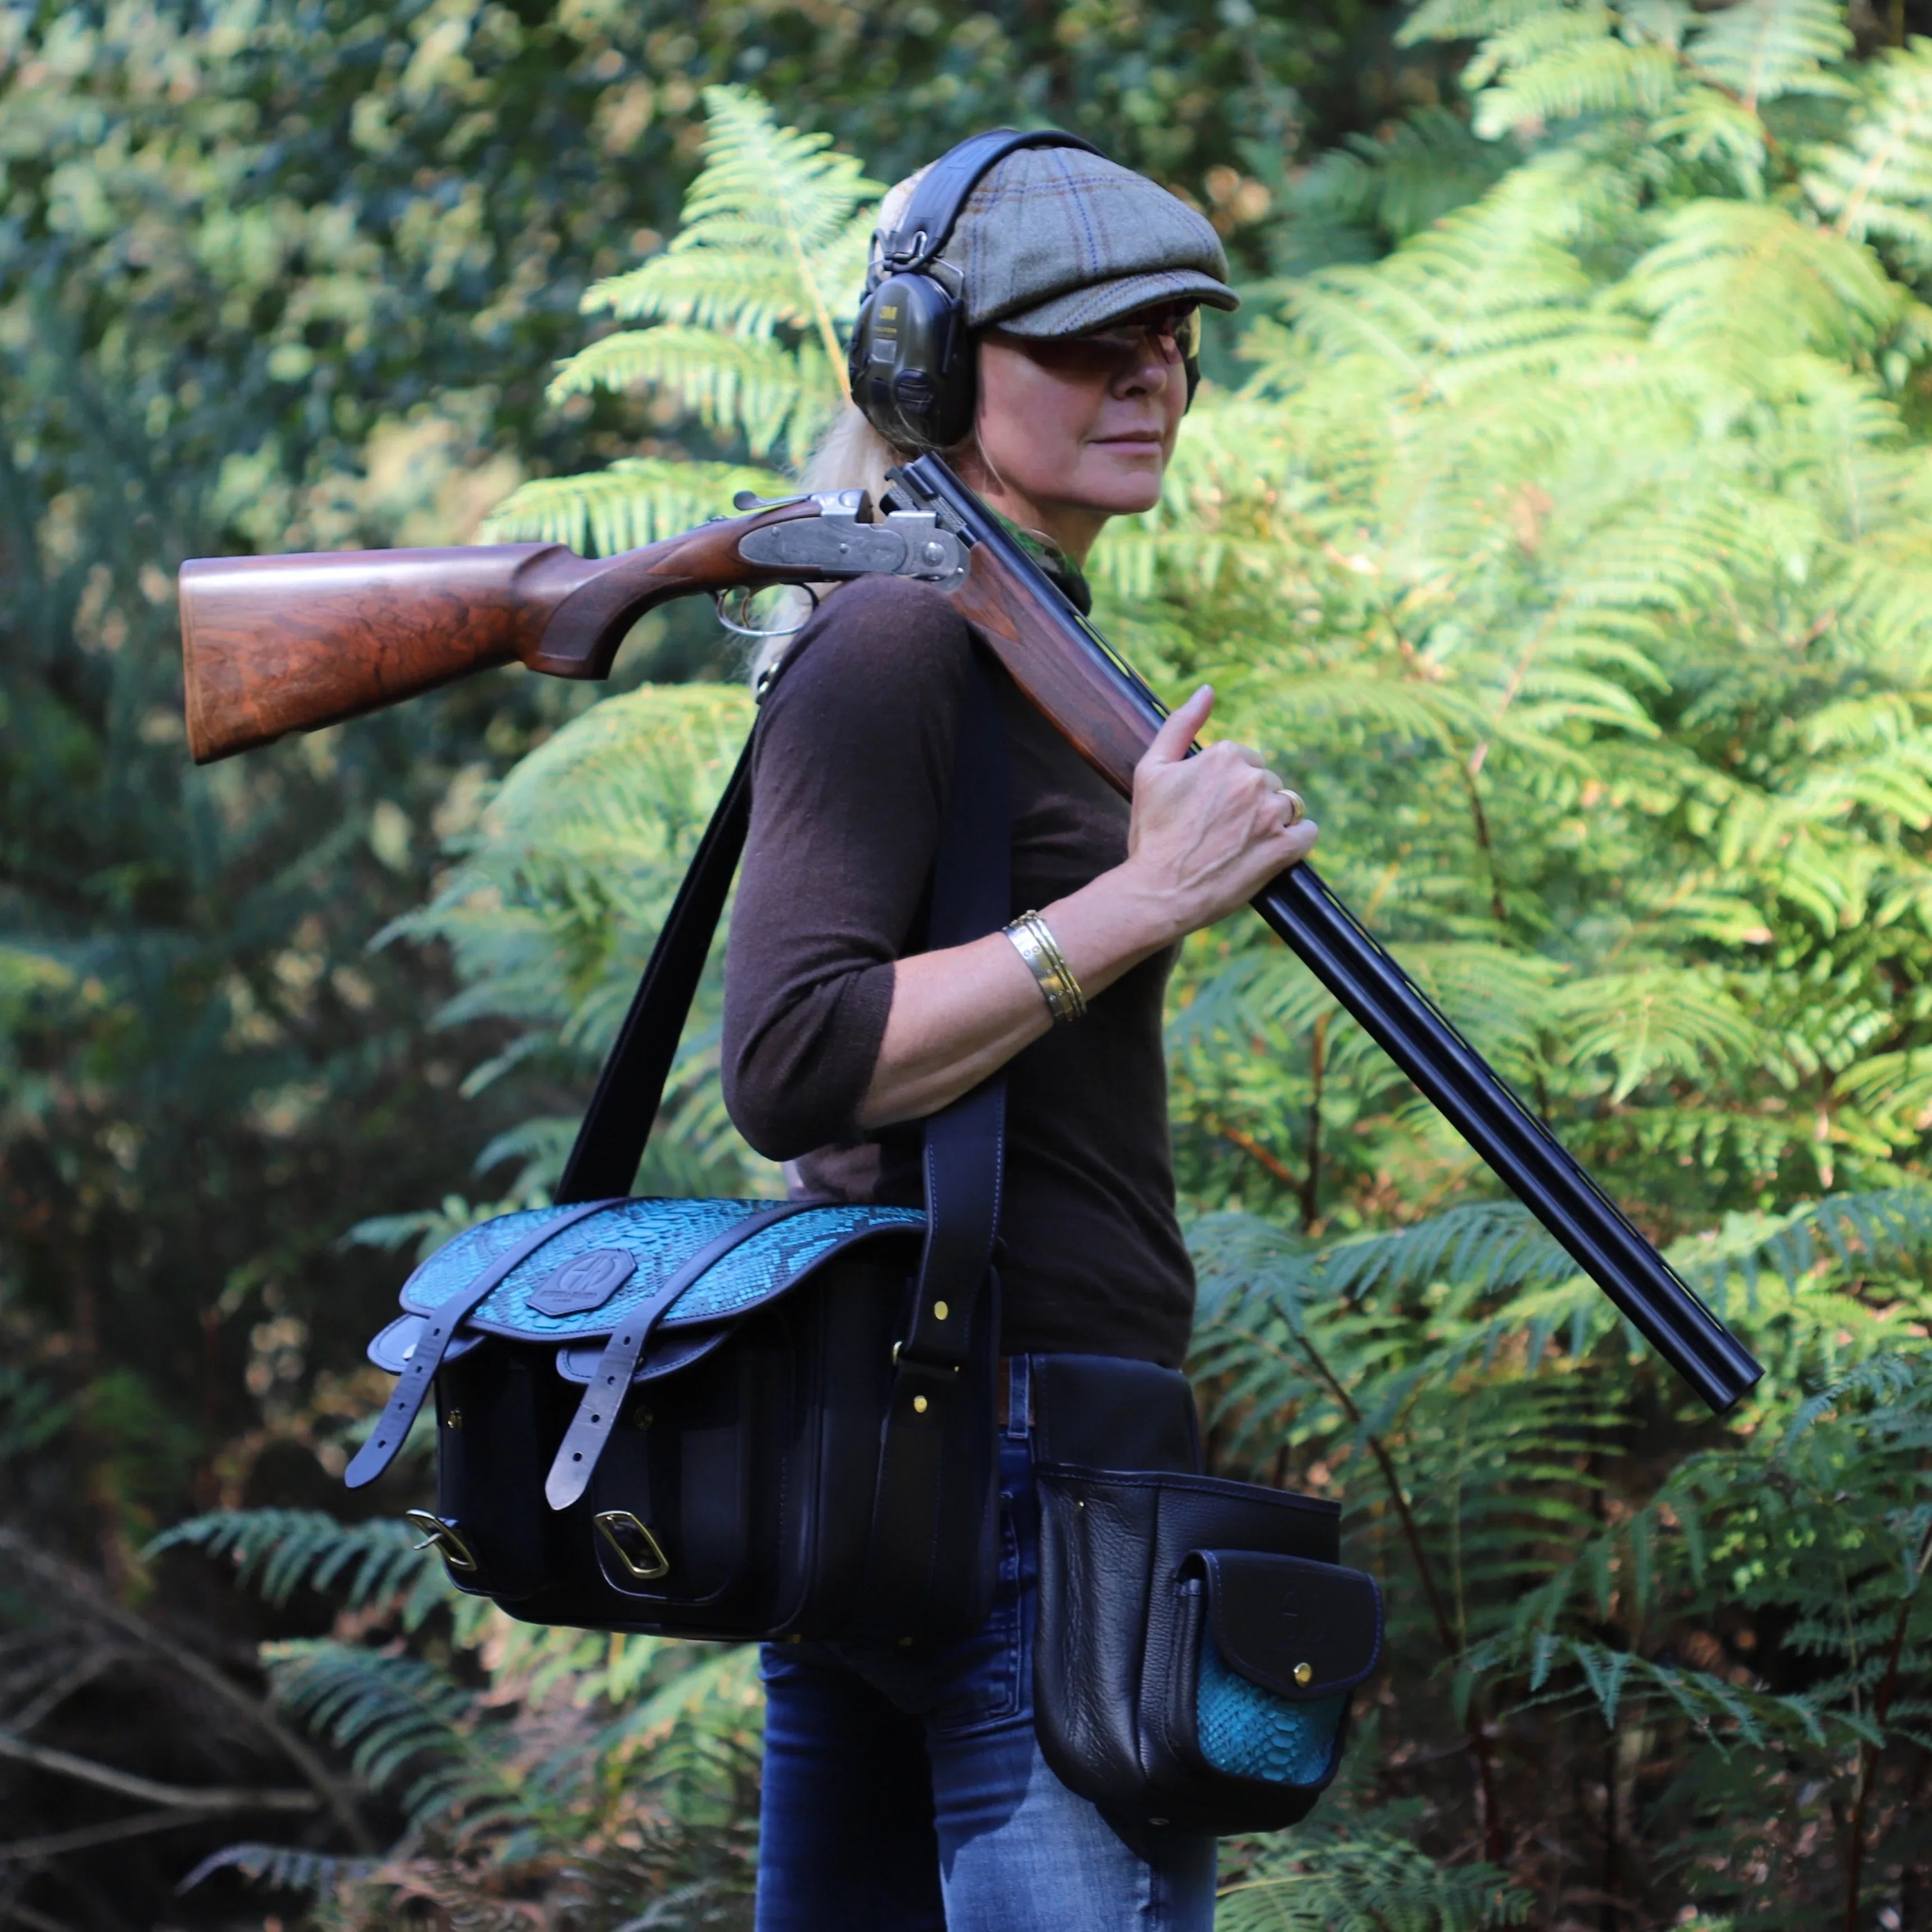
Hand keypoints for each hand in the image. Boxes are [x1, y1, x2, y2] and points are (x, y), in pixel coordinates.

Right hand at [1120, 685, 1317, 943]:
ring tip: (1239, 844)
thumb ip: (1180, 724)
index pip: (1242, 760)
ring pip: (1287, 805)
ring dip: (1270, 821)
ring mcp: (1272, 814)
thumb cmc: (1151, 833)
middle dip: (1248, 802)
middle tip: (1217, 831)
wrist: (1158, 892)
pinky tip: (1267, 852)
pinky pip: (1307, 833)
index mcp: (1223, 756)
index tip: (1205, 811)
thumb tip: (1207, 690)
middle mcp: (1253, 779)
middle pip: (1266, 782)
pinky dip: (1293, 841)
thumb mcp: (1151, 770)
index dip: (1223, 787)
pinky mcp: (1285, 848)